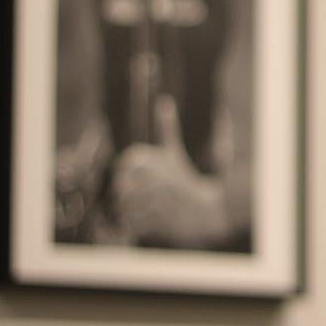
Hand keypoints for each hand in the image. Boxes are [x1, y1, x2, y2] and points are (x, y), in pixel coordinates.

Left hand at [112, 95, 232, 248]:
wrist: (205, 211)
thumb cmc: (186, 180)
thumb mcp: (175, 153)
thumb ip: (167, 128)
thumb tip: (164, 101)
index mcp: (154, 163)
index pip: (123, 166)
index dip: (126, 173)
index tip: (137, 179)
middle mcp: (152, 182)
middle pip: (120, 188)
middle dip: (127, 194)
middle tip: (141, 196)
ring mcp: (153, 204)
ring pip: (123, 206)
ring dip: (129, 209)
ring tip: (144, 208)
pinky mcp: (154, 222)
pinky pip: (129, 223)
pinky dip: (133, 223)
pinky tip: (146, 219)